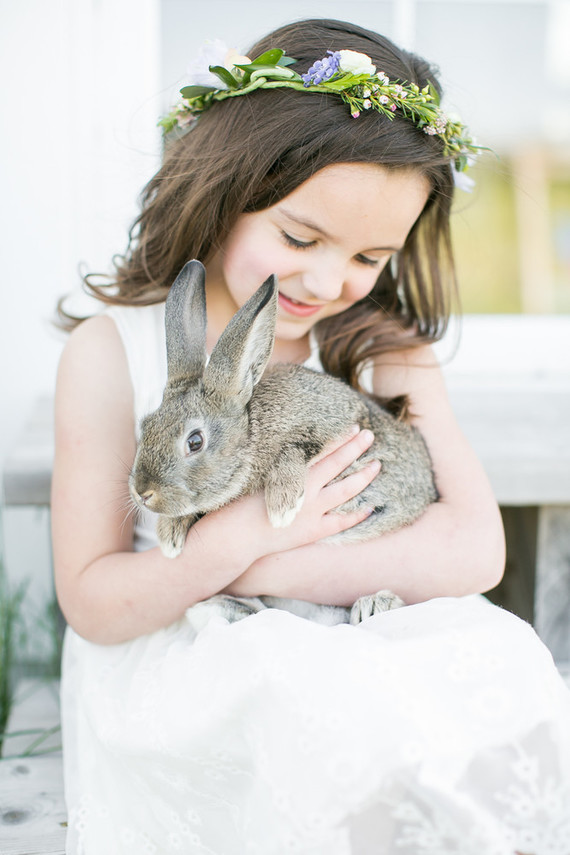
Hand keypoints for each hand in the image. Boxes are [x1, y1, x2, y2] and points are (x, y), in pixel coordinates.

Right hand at [195, 427, 379, 560]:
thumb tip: (302, 454)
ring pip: (346, 491)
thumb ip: (285, 465)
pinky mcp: (313, 532)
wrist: (236, 536)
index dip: (340, 438)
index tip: (354, 427)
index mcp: (292, 473)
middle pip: (338, 465)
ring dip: (363, 477)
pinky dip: (357, 514)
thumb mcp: (262, 475)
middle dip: (356, 448)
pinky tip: (370, 506)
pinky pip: (342, 522)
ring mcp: (313, 512)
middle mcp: (306, 491)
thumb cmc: (241, 502)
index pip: (323, 450)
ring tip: (377, 465)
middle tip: (370, 435)